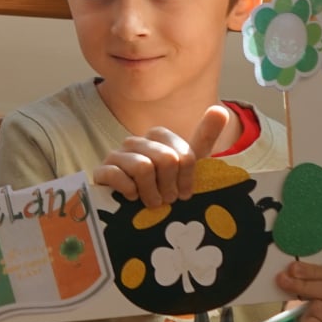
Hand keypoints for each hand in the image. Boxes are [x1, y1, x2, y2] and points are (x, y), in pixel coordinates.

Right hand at [92, 105, 230, 206]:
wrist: (134, 212)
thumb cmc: (163, 186)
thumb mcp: (187, 165)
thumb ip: (204, 136)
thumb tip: (219, 109)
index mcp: (157, 136)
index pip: (183, 154)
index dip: (187, 178)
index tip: (185, 192)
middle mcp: (135, 141)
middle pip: (166, 159)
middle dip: (169, 186)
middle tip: (166, 199)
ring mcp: (116, 155)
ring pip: (143, 168)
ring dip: (151, 193)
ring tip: (151, 202)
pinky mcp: (101, 172)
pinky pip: (118, 176)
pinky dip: (130, 192)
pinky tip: (131, 198)